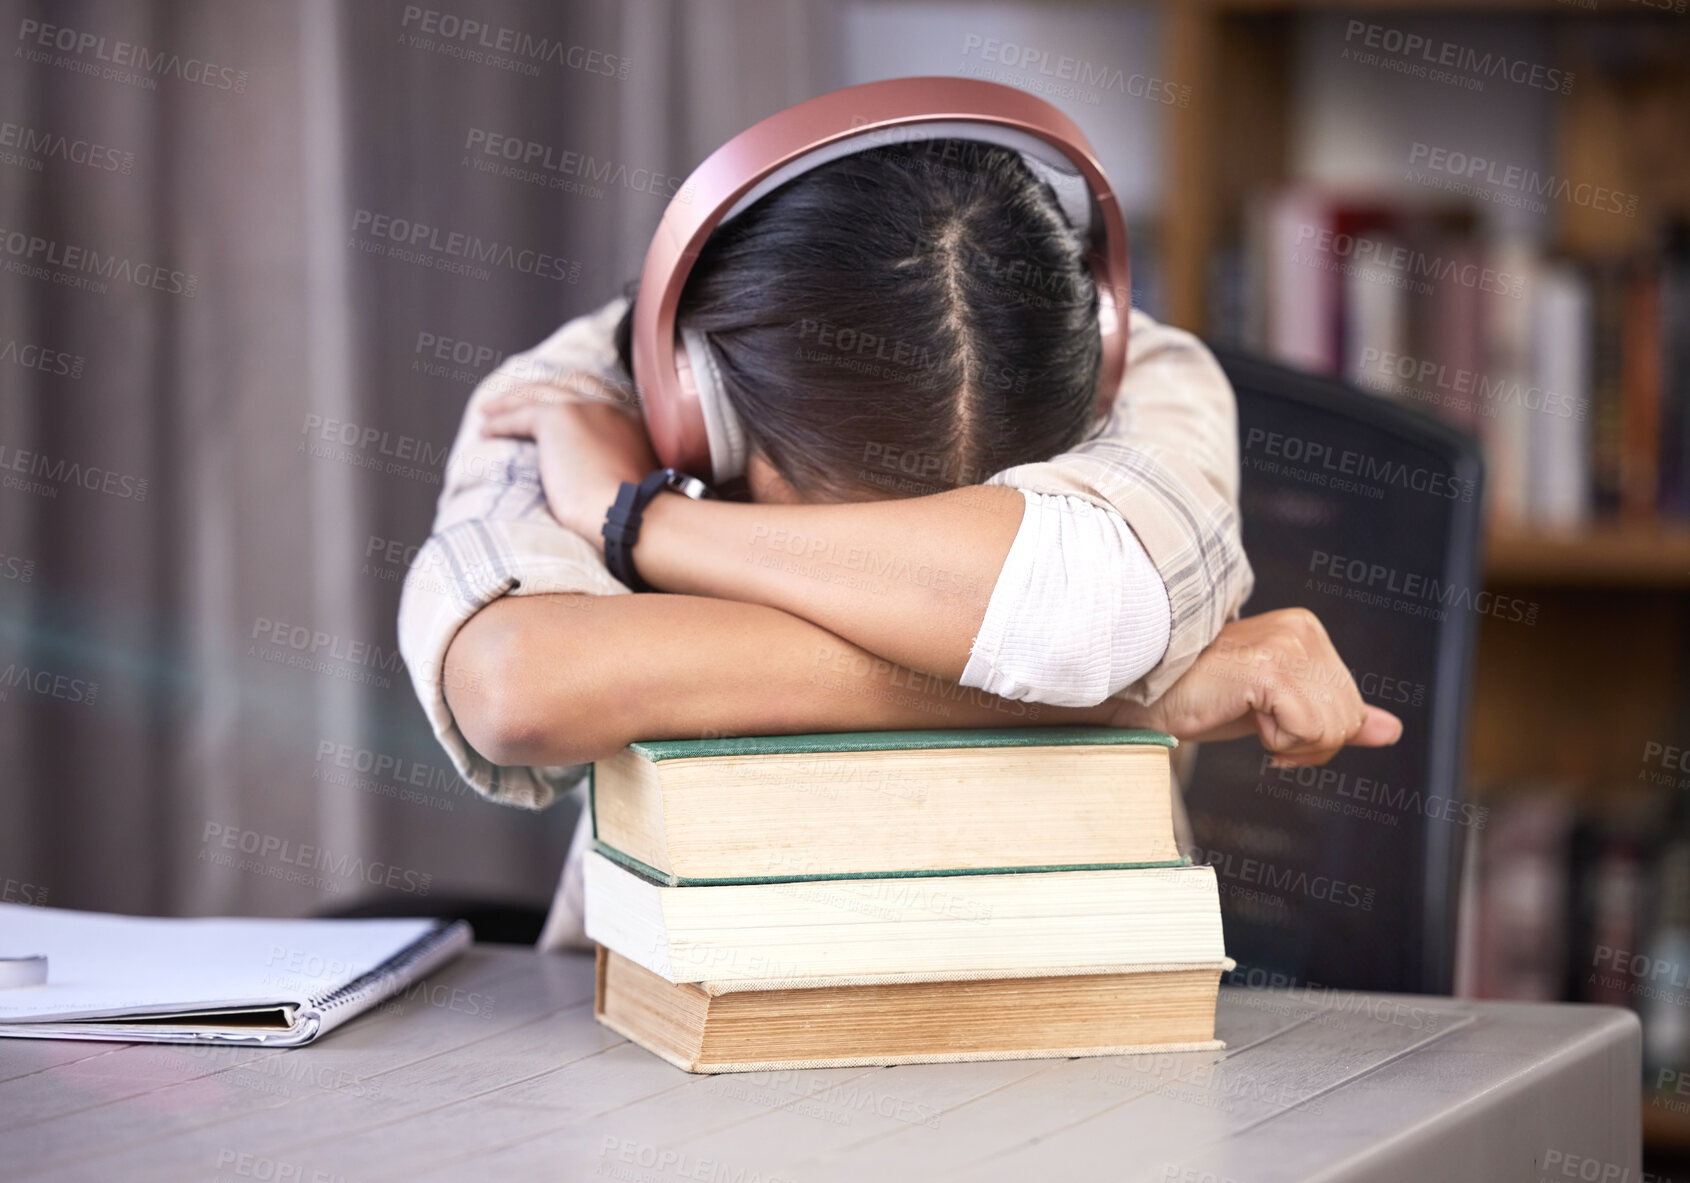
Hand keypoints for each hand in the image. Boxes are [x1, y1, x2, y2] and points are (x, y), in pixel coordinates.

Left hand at [479, 376, 657, 545]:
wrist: (633, 513)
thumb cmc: (638, 514)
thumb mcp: (638, 483)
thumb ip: (623, 468)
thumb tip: (607, 481)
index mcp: (632, 421)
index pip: (600, 393)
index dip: (576, 391)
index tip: (560, 397)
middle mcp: (609, 407)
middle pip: (565, 385)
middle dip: (538, 388)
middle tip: (517, 395)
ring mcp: (583, 408)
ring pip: (537, 395)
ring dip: (511, 401)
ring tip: (489, 411)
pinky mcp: (557, 419)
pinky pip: (520, 415)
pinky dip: (500, 423)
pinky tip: (485, 430)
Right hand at [1111, 608, 1402, 766]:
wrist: (1144, 697)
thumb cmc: (1202, 700)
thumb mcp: (1278, 711)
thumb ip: (1335, 716)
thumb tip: (1391, 730)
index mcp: (1308, 632)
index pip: (1350, 708)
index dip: (1314, 736)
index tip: (1268, 725)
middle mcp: (1304, 630)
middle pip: (1347, 721)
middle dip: (1305, 744)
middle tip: (1256, 725)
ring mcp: (1289, 646)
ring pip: (1332, 730)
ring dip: (1287, 743)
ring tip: (1244, 714)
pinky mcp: (1272, 668)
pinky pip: (1308, 732)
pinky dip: (1275, 742)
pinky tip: (1239, 714)